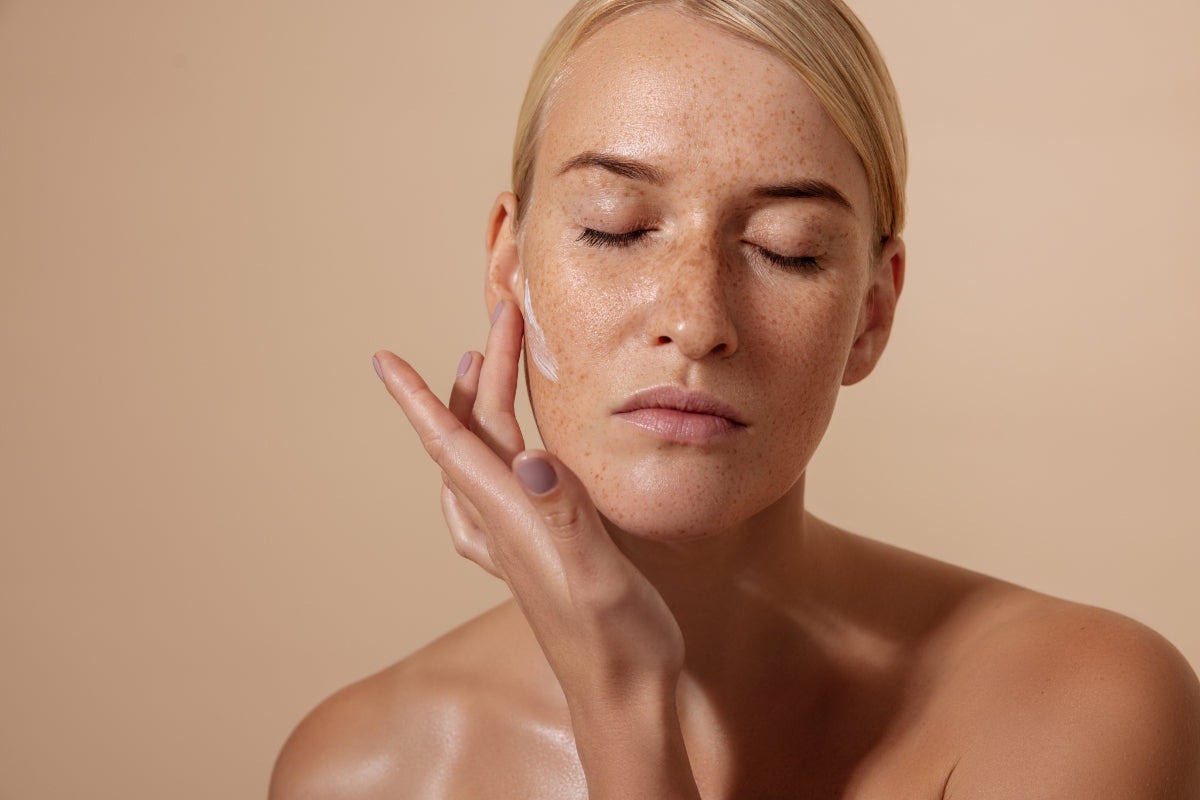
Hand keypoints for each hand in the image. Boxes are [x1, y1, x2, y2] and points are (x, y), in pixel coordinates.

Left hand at [372, 300, 684, 703]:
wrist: (622, 694)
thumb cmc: (613, 639)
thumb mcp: (594, 575)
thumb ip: (564, 518)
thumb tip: (534, 462)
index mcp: (510, 518)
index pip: (451, 443)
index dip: (417, 397)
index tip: (383, 359)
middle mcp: (505, 524)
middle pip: (473, 433)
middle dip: (478, 371)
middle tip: (501, 317)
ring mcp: (517, 540)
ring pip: (484, 456)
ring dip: (482, 404)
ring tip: (489, 364)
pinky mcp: (538, 552)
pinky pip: (499, 489)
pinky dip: (495, 453)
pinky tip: (505, 455)